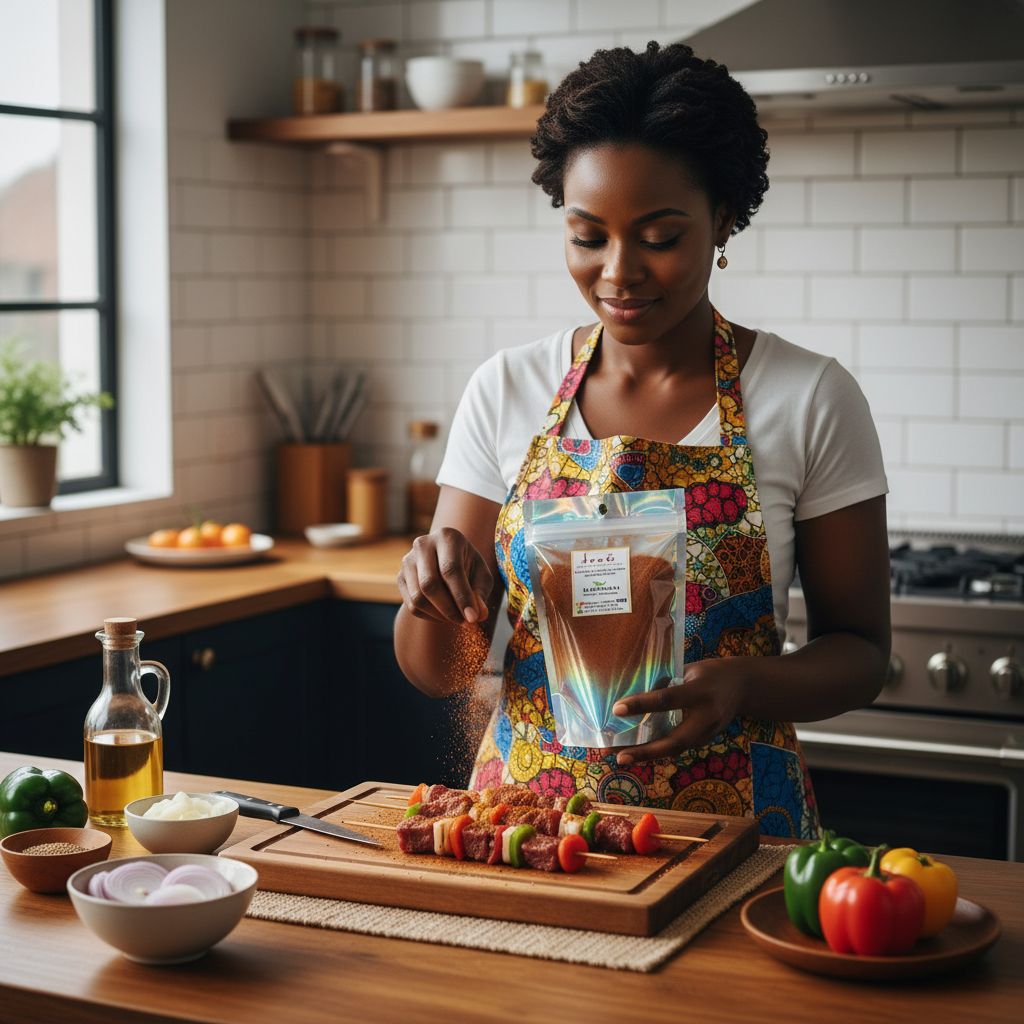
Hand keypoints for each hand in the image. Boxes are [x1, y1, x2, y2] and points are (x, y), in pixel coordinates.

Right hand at [397, 527, 492, 623]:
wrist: (448, 561)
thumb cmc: (469, 567)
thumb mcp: (481, 576)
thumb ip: (480, 594)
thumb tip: (478, 615)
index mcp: (447, 537)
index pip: (450, 569)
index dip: (461, 596)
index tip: (472, 617)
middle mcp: (423, 544)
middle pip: (429, 584)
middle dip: (448, 608)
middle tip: (464, 621)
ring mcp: (408, 561)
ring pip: (418, 597)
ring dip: (439, 615)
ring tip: (456, 618)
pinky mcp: (400, 577)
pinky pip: (411, 605)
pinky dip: (429, 617)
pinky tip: (444, 615)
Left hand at [610, 659, 749, 764]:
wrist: (745, 687)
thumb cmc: (711, 673)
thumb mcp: (690, 669)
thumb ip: (667, 681)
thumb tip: (633, 691)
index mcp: (701, 692)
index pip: (667, 699)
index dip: (642, 704)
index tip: (617, 709)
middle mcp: (706, 716)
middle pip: (674, 741)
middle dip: (645, 751)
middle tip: (619, 756)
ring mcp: (707, 733)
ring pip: (675, 749)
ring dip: (647, 755)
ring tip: (620, 757)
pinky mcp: (704, 741)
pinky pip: (678, 747)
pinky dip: (657, 751)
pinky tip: (636, 752)